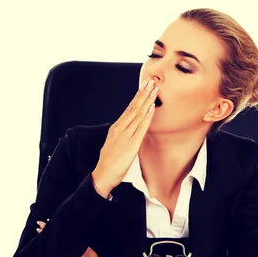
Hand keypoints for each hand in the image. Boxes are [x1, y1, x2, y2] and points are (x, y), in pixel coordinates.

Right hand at [91, 79, 157, 197]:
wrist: (103, 174)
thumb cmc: (109, 162)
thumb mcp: (115, 144)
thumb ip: (123, 135)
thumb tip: (131, 130)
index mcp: (116, 127)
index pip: (129, 109)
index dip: (137, 97)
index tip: (144, 87)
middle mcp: (120, 128)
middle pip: (134, 107)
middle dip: (143, 94)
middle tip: (151, 81)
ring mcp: (126, 135)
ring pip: (138, 114)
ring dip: (147, 101)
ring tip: (154, 90)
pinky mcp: (132, 144)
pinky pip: (141, 127)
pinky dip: (147, 116)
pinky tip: (151, 108)